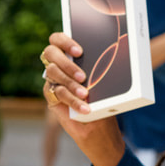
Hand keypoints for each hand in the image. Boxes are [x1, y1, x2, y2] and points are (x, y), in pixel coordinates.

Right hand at [41, 33, 124, 165]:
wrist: (99, 126)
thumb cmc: (104, 100)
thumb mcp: (105, 82)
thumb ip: (100, 69)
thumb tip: (115, 58)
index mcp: (71, 56)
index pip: (57, 39)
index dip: (64, 40)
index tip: (80, 51)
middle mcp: (58, 65)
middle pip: (50, 52)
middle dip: (66, 62)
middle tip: (83, 76)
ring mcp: (53, 80)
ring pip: (52, 72)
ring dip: (71, 82)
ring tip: (86, 94)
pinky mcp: (51, 96)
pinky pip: (57, 93)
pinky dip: (72, 100)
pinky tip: (84, 107)